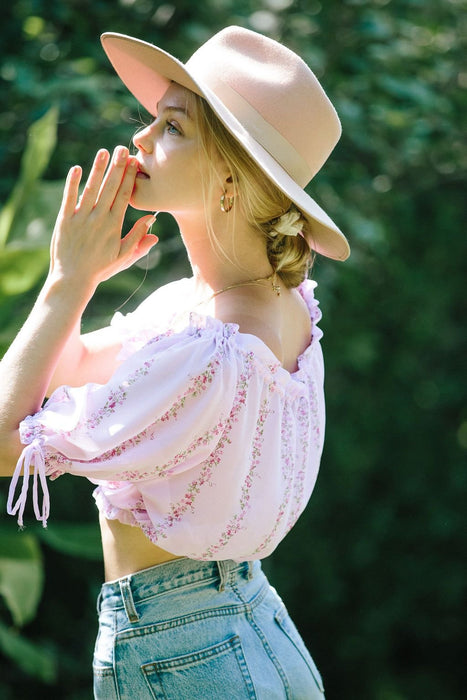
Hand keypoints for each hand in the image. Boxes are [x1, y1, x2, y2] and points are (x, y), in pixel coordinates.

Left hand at [49, 146, 157, 292]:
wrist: (73, 279)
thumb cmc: (100, 269)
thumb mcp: (123, 257)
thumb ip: (138, 240)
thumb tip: (152, 223)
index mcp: (114, 226)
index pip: (124, 196)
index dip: (130, 178)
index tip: (134, 163)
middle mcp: (99, 219)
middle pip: (110, 188)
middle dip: (117, 167)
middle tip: (123, 149)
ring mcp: (81, 218)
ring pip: (91, 189)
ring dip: (98, 169)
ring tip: (104, 152)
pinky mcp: (64, 220)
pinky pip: (69, 198)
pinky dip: (73, 184)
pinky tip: (77, 169)